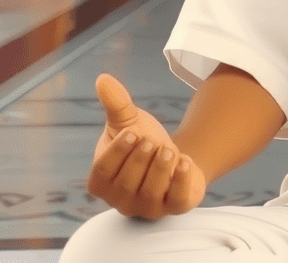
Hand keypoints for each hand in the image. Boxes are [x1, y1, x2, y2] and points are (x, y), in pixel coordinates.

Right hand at [87, 72, 206, 219]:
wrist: (175, 154)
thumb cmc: (143, 140)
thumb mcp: (129, 122)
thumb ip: (116, 104)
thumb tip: (103, 79)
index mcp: (102, 182)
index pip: (102, 172)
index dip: (117, 152)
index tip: (131, 132)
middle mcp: (121, 201)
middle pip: (125, 184)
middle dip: (140, 160)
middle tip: (151, 139)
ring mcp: (147, 208)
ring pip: (150, 194)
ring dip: (160, 169)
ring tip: (169, 149)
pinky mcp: (174, 208)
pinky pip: (176, 201)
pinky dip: (181, 180)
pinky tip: (185, 161)